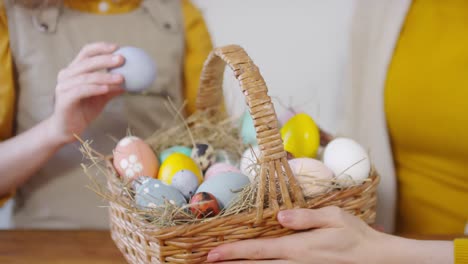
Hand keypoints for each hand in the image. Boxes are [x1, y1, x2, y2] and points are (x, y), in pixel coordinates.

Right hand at [48, 42, 124, 143]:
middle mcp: (67, 75)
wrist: (68, 129)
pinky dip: (95, 88)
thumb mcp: (102, 97)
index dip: (101, 47)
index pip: (86, 52)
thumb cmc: (84, 110)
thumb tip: (132, 80)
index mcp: (74, 70)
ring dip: (105, 76)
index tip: (117, 47)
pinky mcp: (64, 99)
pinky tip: (107, 89)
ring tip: (121, 78)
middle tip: (122, 59)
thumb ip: (113, 87)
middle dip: (105, 59)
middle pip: (87, 62)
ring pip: (86, 77)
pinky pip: (81, 91)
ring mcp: (63, 87)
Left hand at [207, 207, 453, 263]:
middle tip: (208, 262)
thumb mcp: (334, 217)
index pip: (259, 250)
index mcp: (299, 248)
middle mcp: (296, 262)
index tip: (213, 254)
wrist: (374, 258)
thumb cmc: (355, 234)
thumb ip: (305, 217)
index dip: (234, 253)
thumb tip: (280, 217)